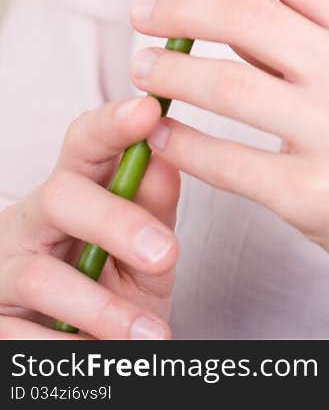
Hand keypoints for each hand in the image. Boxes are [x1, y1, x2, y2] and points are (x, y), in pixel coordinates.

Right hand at [0, 97, 179, 339]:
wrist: (87, 358)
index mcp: (73, 190)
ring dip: (102, 309)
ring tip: (151, 336)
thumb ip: (155, 210)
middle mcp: (31, 220)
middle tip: (167, 255)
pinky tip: (102, 361)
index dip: (112, 123)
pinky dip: (68, 352)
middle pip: (59, 196)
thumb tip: (167, 156)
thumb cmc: (117, 288)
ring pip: (41, 277)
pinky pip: (21, 336)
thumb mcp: (146, 254)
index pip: (84, 142)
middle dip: (114, 222)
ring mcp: (3, 269)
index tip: (148, 111)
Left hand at [127, 0, 328, 314]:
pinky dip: (181, 142)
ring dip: (168, 70)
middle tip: (141, 10)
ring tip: (141, 66)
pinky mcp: (314, 198)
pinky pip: (226, 162)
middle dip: (177, 6)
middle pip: (244, 15)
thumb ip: (314, 26)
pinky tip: (161, 132)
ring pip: (225, 84)